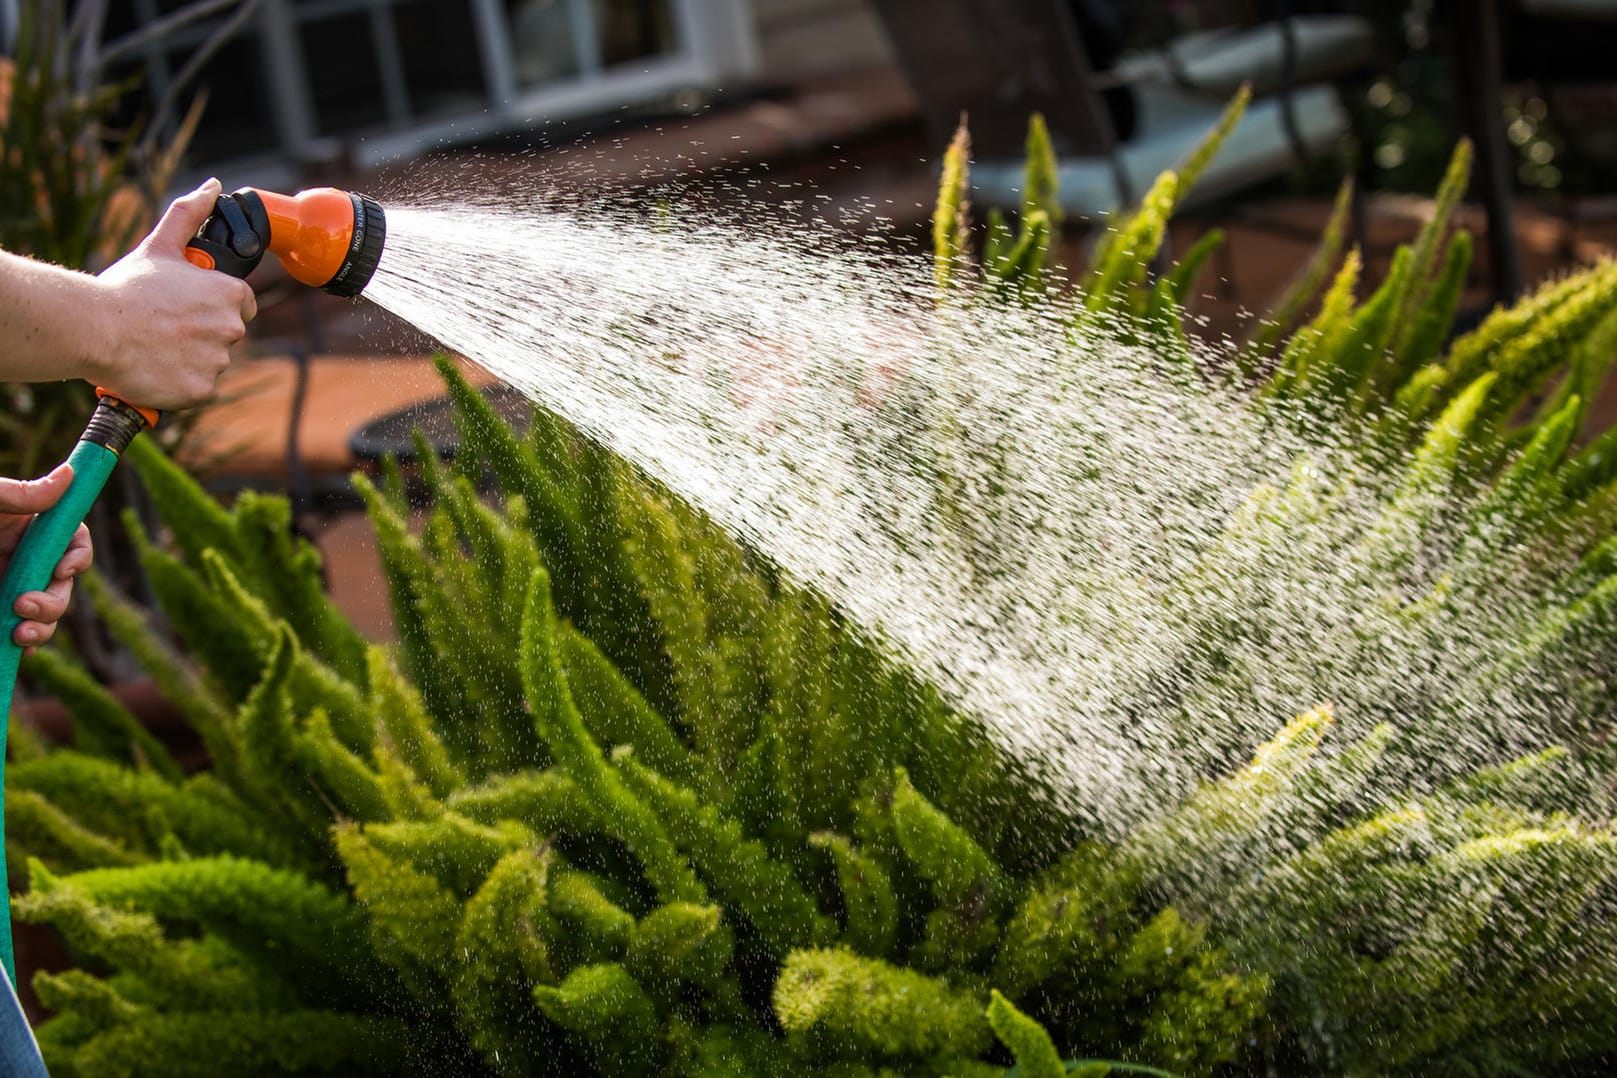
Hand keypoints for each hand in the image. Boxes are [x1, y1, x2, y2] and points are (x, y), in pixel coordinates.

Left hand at [1, 464, 92, 655]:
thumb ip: (22, 494)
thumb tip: (69, 475)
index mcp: (24, 528)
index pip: (70, 540)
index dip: (77, 556)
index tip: (63, 569)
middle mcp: (19, 559)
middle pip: (61, 584)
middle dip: (52, 602)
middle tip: (23, 606)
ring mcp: (5, 587)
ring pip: (44, 614)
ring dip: (41, 628)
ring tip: (17, 635)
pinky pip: (16, 633)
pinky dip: (21, 645)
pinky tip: (13, 649)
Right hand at [87, 177, 257, 409]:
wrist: (96, 328)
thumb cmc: (126, 288)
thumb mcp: (159, 246)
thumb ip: (189, 215)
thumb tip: (213, 187)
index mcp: (229, 295)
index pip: (242, 304)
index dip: (216, 305)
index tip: (190, 308)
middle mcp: (230, 329)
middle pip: (225, 334)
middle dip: (200, 332)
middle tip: (163, 326)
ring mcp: (217, 362)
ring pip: (210, 362)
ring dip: (188, 358)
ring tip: (153, 345)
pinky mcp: (200, 390)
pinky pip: (195, 387)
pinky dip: (178, 382)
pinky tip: (154, 367)